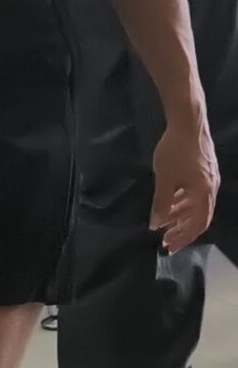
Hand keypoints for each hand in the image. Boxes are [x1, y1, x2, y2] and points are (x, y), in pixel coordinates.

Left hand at [150, 114, 219, 254]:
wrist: (188, 120)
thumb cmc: (175, 150)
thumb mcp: (165, 179)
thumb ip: (161, 203)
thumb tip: (155, 224)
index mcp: (205, 193)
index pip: (197, 224)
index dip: (184, 238)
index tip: (169, 247)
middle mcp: (211, 188)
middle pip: (199, 216)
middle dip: (181, 229)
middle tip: (165, 239)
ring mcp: (209, 177)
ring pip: (196, 203)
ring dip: (181, 214)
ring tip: (164, 221)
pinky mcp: (204, 167)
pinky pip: (195, 191)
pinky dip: (183, 199)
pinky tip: (171, 200)